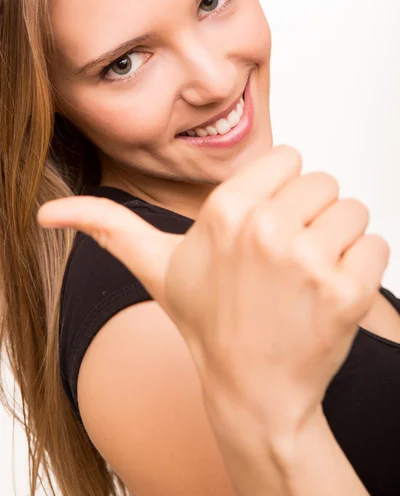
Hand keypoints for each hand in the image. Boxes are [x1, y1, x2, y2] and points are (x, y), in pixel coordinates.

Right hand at [37, 145, 388, 437]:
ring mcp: (308, 261)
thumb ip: (107, 228)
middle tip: (285, 257)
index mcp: (225, 210)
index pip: (289, 158)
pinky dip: (361, 266)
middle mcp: (265, 228)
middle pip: (324, 181)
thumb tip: (47, 213)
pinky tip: (327, 294)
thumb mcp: (155, 269)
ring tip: (304, 276)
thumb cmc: (207, 322)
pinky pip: (376, 244)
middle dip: (310, 214)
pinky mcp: (347, 291)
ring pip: (353, 210)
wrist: (252, 389)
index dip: (281, 191)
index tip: (266, 225)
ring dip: (337, 240)